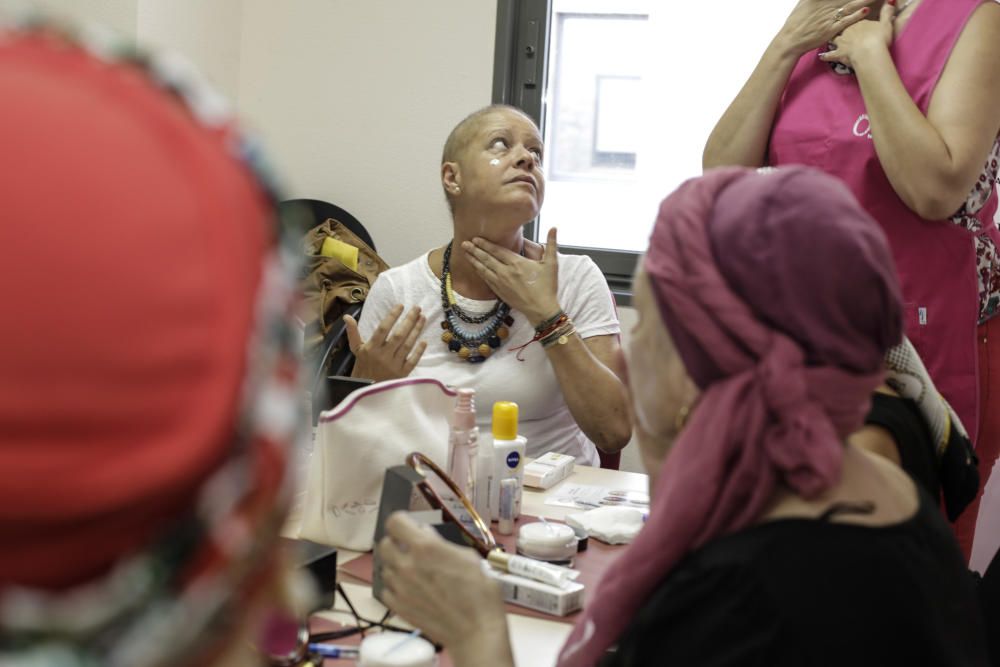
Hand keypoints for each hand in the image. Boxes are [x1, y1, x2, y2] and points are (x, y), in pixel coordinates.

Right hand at [344, 304, 426, 381]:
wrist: (366, 391)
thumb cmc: (362, 368)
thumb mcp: (356, 350)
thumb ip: (353, 333)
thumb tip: (347, 317)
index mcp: (371, 348)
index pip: (383, 328)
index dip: (393, 316)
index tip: (401, 305)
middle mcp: (383, 356)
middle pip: (399, 335)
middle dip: (409, 320)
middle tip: (417, 308)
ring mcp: (394, 365)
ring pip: (407, 345)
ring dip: (416, 331)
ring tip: (423, 318)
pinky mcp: (402, 374)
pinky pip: (413, 360)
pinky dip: (419, 351)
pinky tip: (424, 340)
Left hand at [378, 513, 509, 662]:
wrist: (475, 631)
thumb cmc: (479, 593)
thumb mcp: (468, 557)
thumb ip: (441, 543)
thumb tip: (426, 534)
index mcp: (425, 547)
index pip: (395, 522)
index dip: (401, 521)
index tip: (409, 526)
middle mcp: (407, 565)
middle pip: (384, 544)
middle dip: (396, 543)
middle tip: (411, 549)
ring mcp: (400, 587)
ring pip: (385, 567)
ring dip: (396, 565)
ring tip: (415, 572)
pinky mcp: (398, 607)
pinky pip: (386, 589)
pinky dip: (396, 586)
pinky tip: (411, 589)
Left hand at [462, 227, 560, 327]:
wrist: (541, 310)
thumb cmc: (547, 287)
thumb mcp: (552, 264)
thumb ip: (552, 244)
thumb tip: (554, 228)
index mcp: (517, 263)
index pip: (497, 251)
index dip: (485, 244)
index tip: (476, 238)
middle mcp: (506, 272)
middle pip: (487, 259)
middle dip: (475, 250)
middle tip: (464, 243)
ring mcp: (501, 283)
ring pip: (484, 270)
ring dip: (474, 261)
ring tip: (465, 254)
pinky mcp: (500, 293)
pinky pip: (486, 281)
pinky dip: (479, 273)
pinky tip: (475, 269)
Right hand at [777, 0, 875, 54]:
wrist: (791, 41)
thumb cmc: (795, 24)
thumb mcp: (802, 4)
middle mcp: (826, 6)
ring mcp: (829, 17)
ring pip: (850, 5)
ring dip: (863, 0)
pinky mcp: (831, 29)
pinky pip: (846, 21)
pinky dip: (856, 15)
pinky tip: (866, 10)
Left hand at [820, 0, 893, 68]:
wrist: (869, 53)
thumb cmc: (879, 38)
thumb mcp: (886, 23)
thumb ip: (887, 12)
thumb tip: (890, 1)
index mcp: (858, 22)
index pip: (855, 19)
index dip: (856, 20)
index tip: (856, 23)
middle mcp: (847, 30)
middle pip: (843, 28)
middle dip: (842, 28)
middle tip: (841, 30)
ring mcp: (841, 42)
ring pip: (834, 39)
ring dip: (832, 40)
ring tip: (830, 40)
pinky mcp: (838, 54)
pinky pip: (829, 55)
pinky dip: (825, 56)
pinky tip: (821, 57)